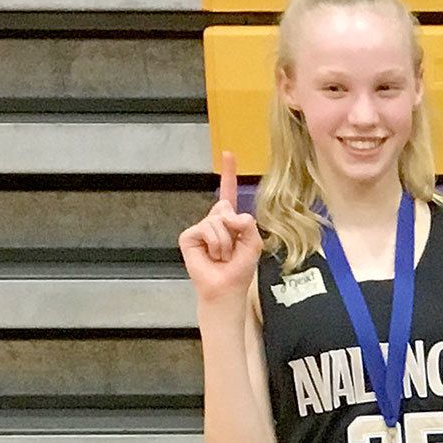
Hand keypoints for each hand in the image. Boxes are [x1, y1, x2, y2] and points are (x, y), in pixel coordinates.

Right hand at [178, 150, 261, 309]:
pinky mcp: (189, 236)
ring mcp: (200, 228)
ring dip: (226, 242)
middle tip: (232, 250)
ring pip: (218, 220)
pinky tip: (212, 256)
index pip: (228, 193)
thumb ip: (248, 224)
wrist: (226, 289)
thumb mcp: (253, 244)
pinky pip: (207, 229)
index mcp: (230, 222)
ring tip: (223, 256)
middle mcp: (213, 221)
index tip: (229, 153)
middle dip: (234, 228)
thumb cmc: (239, 270)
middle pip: (226, 208)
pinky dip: (215, 244)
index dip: (228, 174)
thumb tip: (230, 213)